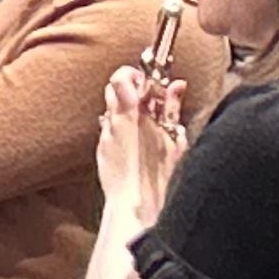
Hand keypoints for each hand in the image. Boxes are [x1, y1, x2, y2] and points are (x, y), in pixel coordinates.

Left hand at [97, 60, 182, 217]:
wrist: (136, 204)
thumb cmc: (160, 176)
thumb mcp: (176, 139)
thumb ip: (172, 107)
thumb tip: (177, 85)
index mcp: (134, 112)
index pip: (122, 76)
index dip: (134, 74)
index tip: (147, 80)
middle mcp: (115, 119)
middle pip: (113, 88)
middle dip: (129, 88)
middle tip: (147, 99)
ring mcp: (106, 134)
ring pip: (110, 108)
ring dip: (124, 108)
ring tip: (144, 122)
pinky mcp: (101, 149)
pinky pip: (108, 129)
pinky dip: (119, 129)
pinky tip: (135, 142)